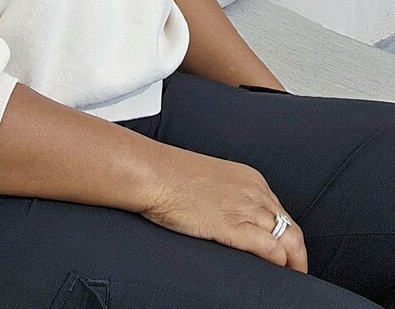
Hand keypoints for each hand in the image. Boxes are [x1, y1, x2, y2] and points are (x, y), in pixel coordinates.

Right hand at [139, 142, 307, 272]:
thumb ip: (230, 197)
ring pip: (287, 240)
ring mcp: (246, 208)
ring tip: (290, 279)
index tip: (286, 253)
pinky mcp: (233, 226)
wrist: (155, 173)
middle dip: (298, 255)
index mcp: (250, 179)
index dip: (287, 237)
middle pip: (291, 228)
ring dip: (293, 264)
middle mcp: (254, 192)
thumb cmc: (173, 177)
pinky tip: (275, 273)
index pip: (282, 213)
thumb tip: (233, 218)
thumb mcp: (212, 181)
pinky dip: (278, 263)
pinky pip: (270, 248)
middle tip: (296, 273)